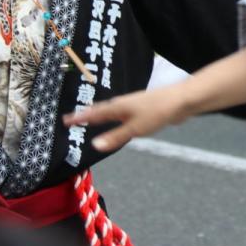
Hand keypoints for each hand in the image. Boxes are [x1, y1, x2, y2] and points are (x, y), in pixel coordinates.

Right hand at [64, 84, 191, 152]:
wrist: (180, 100)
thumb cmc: (157, 112)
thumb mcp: (135, 128)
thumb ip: (115, 137)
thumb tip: (94, 145)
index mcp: (117, 107)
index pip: (93, 113)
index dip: (79, 118)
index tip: (65, 121)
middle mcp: (122, 103)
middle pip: (100, 109)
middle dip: (86, 115)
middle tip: (73, 119)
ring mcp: (132, 105)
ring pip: (111, 110)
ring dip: (99, 115)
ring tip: (91, 119)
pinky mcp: (142, 109)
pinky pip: (121, 113)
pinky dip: (112, 117)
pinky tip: (117, 120)